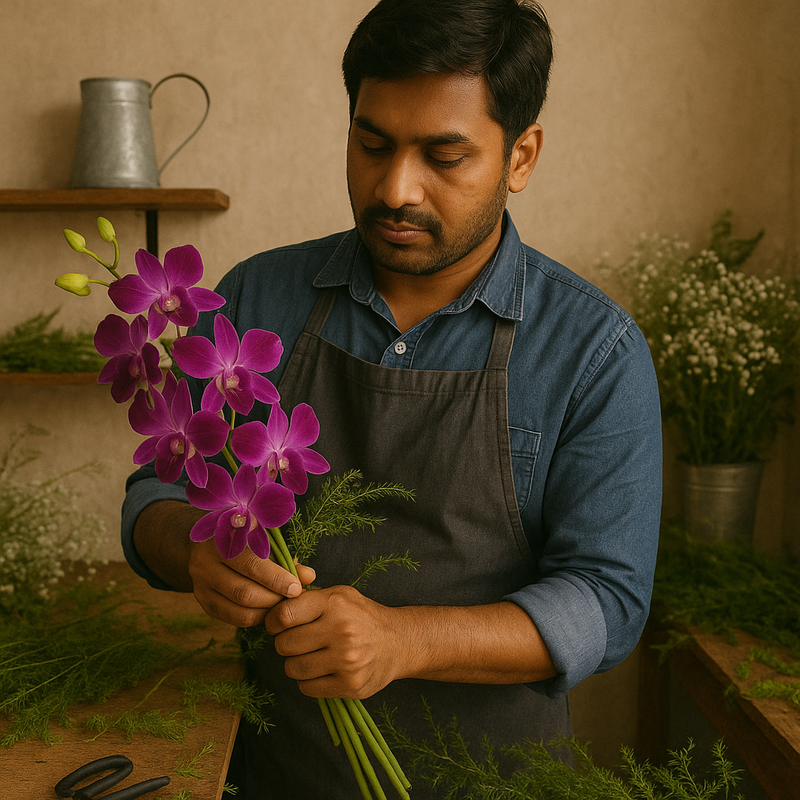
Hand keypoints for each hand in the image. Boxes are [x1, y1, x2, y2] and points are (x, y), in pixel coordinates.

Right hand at [188, 538, 315, 627]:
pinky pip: (233, 618)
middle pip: (244, 592)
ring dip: (267, 612)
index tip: (296, 588)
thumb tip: (308, 576)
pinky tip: (268, 611)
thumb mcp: (262, 539)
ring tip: (283, 606)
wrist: (208, 545)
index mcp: (222, 541)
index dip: (276, 579)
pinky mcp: (204, 603)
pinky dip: (255, 618)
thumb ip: (285, 558)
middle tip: (292, 600)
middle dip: (274, 599)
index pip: (251, 565)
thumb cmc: (244, 539)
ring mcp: (201, 586)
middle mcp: (205, 564)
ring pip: (239, 610)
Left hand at [264, 585, 401, 698]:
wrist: (398, 641)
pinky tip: (322, 670)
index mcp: (335, 603)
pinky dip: (309, 681)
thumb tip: (273, 601)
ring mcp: (346, 660)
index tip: (278, 625)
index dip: (273, 622)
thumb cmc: (362, 616)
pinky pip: (307, 688)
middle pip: (284, 645)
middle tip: (298, 642)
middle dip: (285, 644)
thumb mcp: (340, 595)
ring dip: (296, 664)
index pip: (284, 615)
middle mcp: (341, 630)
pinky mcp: (350, 684)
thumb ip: (308, 597)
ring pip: (293, 669)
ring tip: (311, 656)